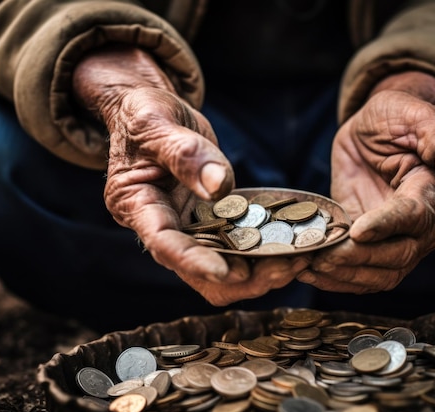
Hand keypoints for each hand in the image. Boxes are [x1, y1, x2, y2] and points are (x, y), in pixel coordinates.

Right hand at [72, 46, 305, 303]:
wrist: (152, 113)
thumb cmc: (145, 112)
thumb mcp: (157, 121)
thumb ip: (185, 153)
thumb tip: (220, 187)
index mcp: (135, 204)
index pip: (163, 243)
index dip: (194, 262)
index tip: (228, 272)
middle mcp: (159, 225)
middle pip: (197, 271)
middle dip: (240, 277)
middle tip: (285, 266)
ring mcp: (185, 226)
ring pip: (220, 268)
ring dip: (257, 271)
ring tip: (298, 258)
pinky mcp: (207, 221)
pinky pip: (234, 247)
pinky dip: (261, 252)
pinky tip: (293, 244)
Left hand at [298, 72, 434, 293]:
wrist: (372, 129)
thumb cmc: (398, 118)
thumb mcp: (420, 118)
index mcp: (433, 194)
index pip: (414, 218)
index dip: (387, 226)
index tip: (357, 230)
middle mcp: (421, 227)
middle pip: (396, 256)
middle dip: (357, 258)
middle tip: (321, 254)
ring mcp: (395, 241)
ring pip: (377, 275)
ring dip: (342, 276)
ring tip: (308, 266)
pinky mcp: (369, 246)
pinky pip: (358, 275)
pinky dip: (333, 279)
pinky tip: (308, 272)